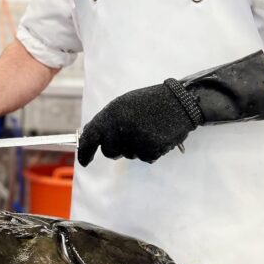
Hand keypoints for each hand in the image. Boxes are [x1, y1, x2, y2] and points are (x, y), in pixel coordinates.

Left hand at [77, 52, 263, 167]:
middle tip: (131, 136)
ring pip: (128, 155)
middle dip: (117, 148)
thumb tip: (92, 137)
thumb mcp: (124, 104)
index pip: (91, 137)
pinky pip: (145, 158)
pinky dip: (150, 150)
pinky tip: (157, 135)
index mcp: (111, 114)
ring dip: (136, 147)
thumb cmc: (150, 102)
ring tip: (148, 129)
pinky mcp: (151, 149)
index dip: (85, 152)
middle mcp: (120, 128)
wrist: (180, 102)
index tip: (83, 162)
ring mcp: (135, 140)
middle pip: (110, 152)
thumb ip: (108, 120)